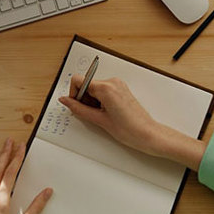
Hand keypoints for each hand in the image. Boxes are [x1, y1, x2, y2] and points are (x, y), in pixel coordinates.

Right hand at [59, 76, 206, 169]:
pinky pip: (103, 91)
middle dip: (84, 99)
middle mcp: (112, 82)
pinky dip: (100, 101)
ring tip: (102, 116)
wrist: (147, 134)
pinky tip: (106, 113)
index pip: (78, 80)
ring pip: (94, 88)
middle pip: (86, 84)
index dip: (74, 93)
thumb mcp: (99, 120)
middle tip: (92, 114)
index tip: (76, 105)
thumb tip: (66, 101)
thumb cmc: (129, 129)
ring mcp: (118, 85)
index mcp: (106, 87)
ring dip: (92, 101)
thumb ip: (78, 109)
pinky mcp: (121, 89)